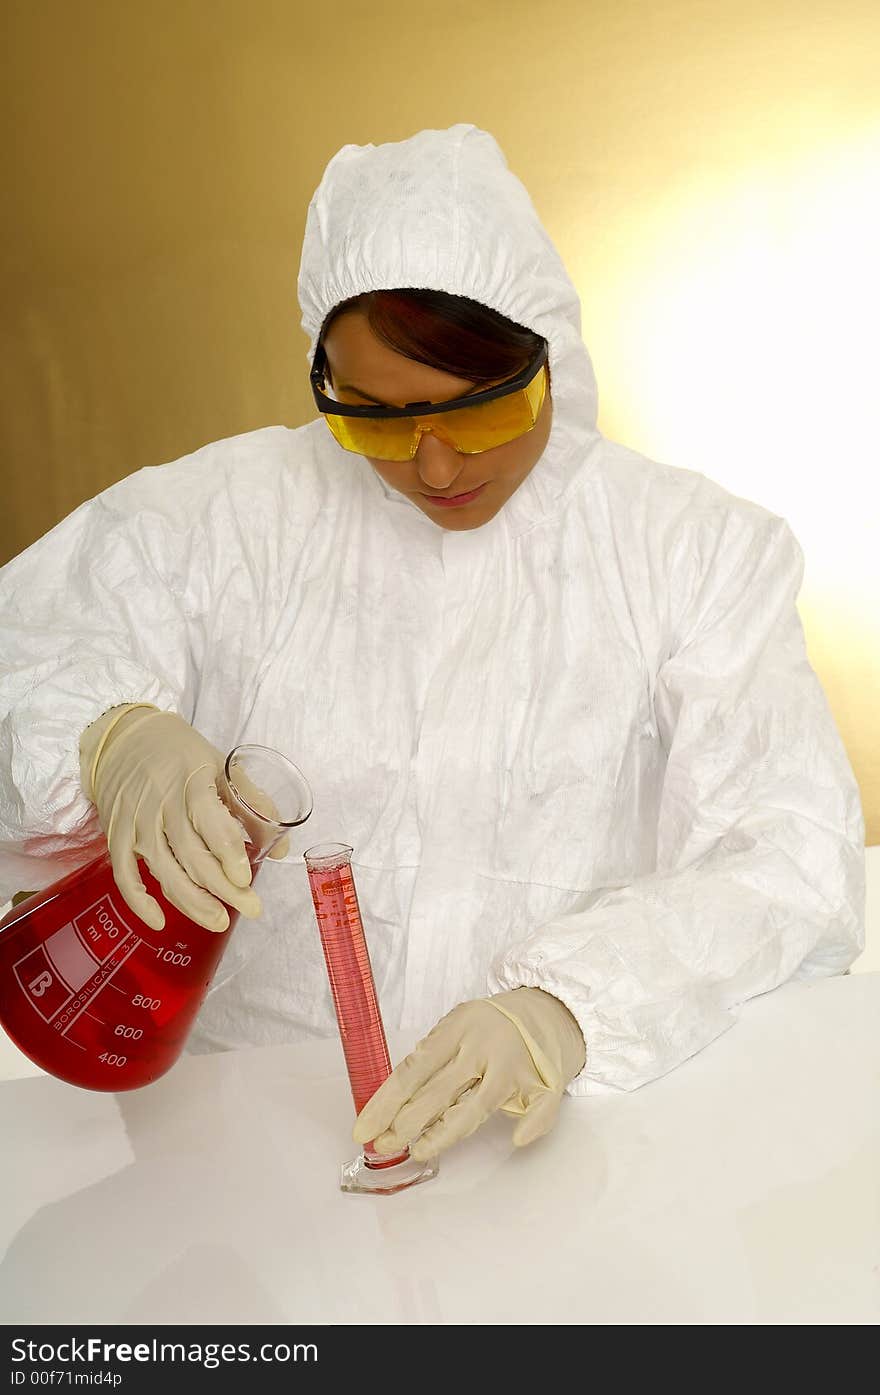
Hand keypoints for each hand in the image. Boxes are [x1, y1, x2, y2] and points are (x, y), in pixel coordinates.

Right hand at [79, 704, 273, 932]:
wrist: (124, 737)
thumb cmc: (182, 754)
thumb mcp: (222, 766)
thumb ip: (253, 806)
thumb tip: (281, 849)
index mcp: (192, 781)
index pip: (210, 822)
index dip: (229, 854)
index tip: (246, 879)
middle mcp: (161, 802)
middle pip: (191, 854)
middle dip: (222, 887)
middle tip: (250, 909)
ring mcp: (135, 821)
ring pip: (163, 869)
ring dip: (190, 901)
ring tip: (218, 921)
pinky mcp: (116, 834)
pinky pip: (124, 874)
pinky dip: (139, 901)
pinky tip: (161, 921)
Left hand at [353, 987, 585, 1161]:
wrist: (548, 1012)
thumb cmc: (490, 1028)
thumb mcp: (457, 1029)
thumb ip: (430, 1059)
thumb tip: (390, 1105)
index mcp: (457, 1027)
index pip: (413, 1069)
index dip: (386, 1103)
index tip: (364, 1129)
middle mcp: (483, 1045)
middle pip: (438, 1091)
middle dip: (405, 1124)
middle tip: (383, 1146)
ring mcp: (513, 1065)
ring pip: (476, 1107)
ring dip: (445, 1134)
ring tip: (419, 1151)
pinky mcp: (543, 1082)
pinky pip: (538, 1108)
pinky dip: (530, 1125)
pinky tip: (516, 1140)